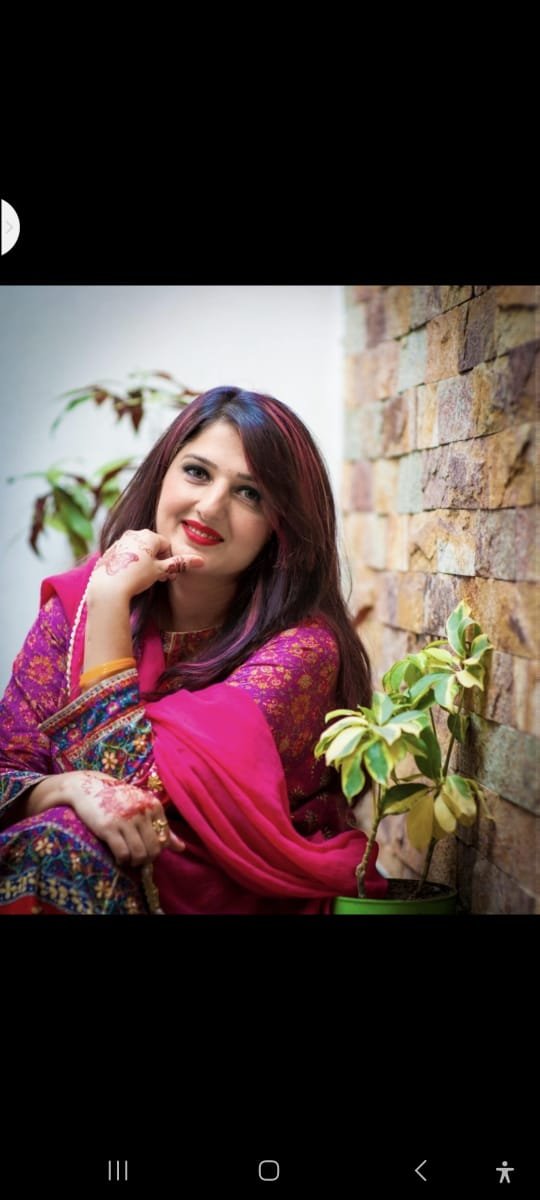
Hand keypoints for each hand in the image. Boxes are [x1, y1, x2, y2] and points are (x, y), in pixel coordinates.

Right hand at [66, 770, 184, 866]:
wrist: (87, 787)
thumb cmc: (117, 798)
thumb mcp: (142, 807)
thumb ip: (161, 826)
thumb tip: (182, 848)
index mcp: (153, 805)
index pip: (165, 837)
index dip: (157, 848)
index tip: (147, 849)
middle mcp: (142, 812)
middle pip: (154, 848)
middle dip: (147, 859)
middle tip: (138, 859)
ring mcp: (125, 820)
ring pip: (140, 854)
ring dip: (135, 862)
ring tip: (129, 860)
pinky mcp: (109, 828)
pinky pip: (123, 853)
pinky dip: (122, 860)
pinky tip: (118, 858)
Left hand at [88, 530, 203, 601]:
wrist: (109, 587)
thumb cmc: (137, 576)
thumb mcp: (161, 570)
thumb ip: (180, 564)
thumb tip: (201, 561)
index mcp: (148, 536)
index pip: (166, 545)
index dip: (169, 561)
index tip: (167, 575)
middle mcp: (133, 534)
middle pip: (152, 547)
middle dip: (158, 562)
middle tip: (158, 579)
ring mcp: (120, 542)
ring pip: (139, 551)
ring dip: (145, 563)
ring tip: (144, 580)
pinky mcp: (110, 552)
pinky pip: (126, 556)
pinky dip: (131, 565)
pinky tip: (130, 578)